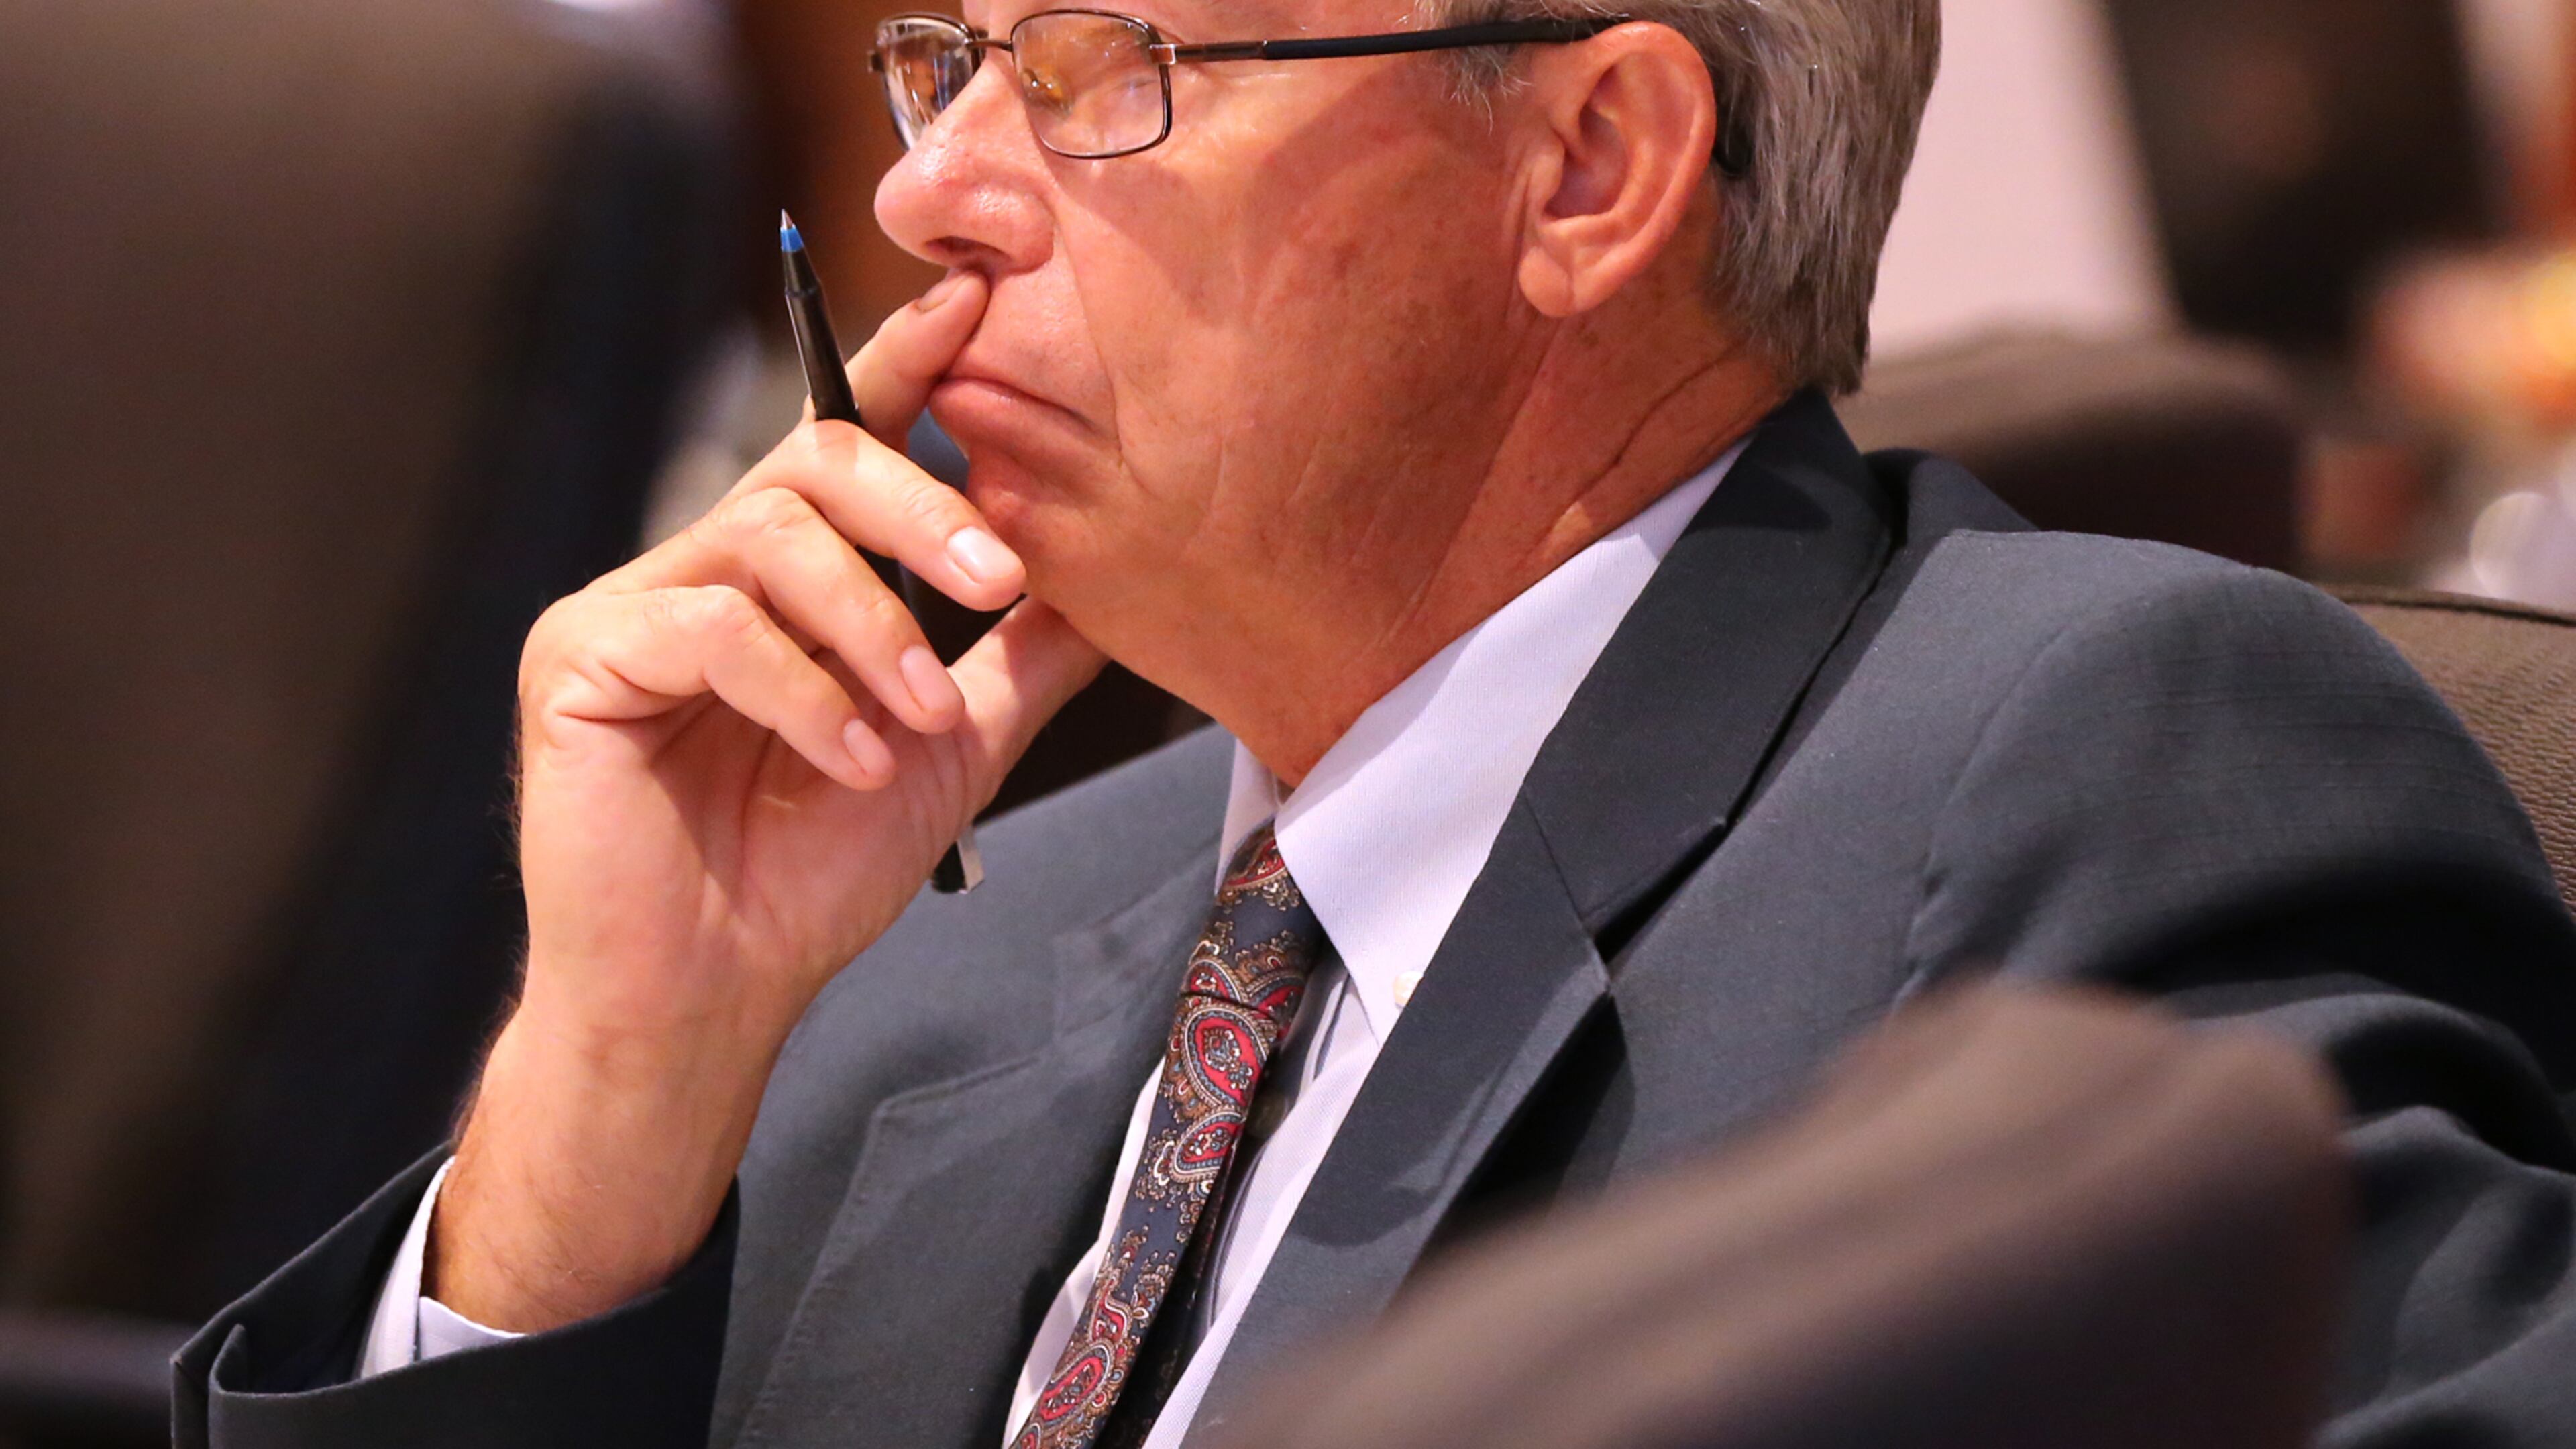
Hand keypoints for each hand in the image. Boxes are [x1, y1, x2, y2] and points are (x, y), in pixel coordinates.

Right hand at [430, 272, 1103, 1330]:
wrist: (714, 995)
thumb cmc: (811, 874)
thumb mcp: (954, 748)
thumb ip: (1020, 658)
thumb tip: (1115, 582)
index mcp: (787, 574)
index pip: (848, 436)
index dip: (907, 363)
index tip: (979, 304)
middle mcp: (705, 566)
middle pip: (814, 460)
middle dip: (918, 505)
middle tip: (996, 572)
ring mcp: (633, 606)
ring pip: (769, 538)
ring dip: (872, 625)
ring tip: (918, 718)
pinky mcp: (581, 658)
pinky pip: (712, 627)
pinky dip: (803, 691)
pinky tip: (849, 756)